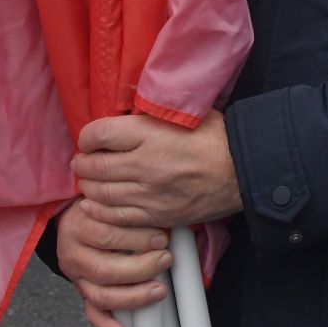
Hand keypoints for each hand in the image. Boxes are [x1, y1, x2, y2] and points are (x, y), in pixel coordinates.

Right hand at [54, 197, 171, 326]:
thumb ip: (131, 209)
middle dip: (141, 268)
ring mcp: (76, 275)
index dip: (137, 238)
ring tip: (159, 290)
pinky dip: (106, 325)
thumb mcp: (110, 201)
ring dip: (133, 296)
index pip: (108, 234)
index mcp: (80, 225)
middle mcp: (73, 252)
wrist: (71, 215)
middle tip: (165, 260)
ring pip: (100, 294)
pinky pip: (91, 312)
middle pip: (105, 268)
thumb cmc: (100, 207)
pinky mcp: (80, 291)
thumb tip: (169, 219)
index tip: (163, 237)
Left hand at [73, 110, 242, 230]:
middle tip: (83, 160)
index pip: (99, 134)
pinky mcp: (157, 215)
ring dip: (89, 186)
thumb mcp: (186, 112)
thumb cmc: (218, 138)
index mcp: (150, 133)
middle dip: (83, 163)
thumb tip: (127, 109)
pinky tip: (96, 205)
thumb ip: (153, 111)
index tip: (89, 138)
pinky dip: (101, 211)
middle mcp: (144, 165)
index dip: (87, 136)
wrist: (244, 171)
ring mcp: (149, 194)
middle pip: (95, 166)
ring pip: (101, 193)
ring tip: (90, 180)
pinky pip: (117, 217)